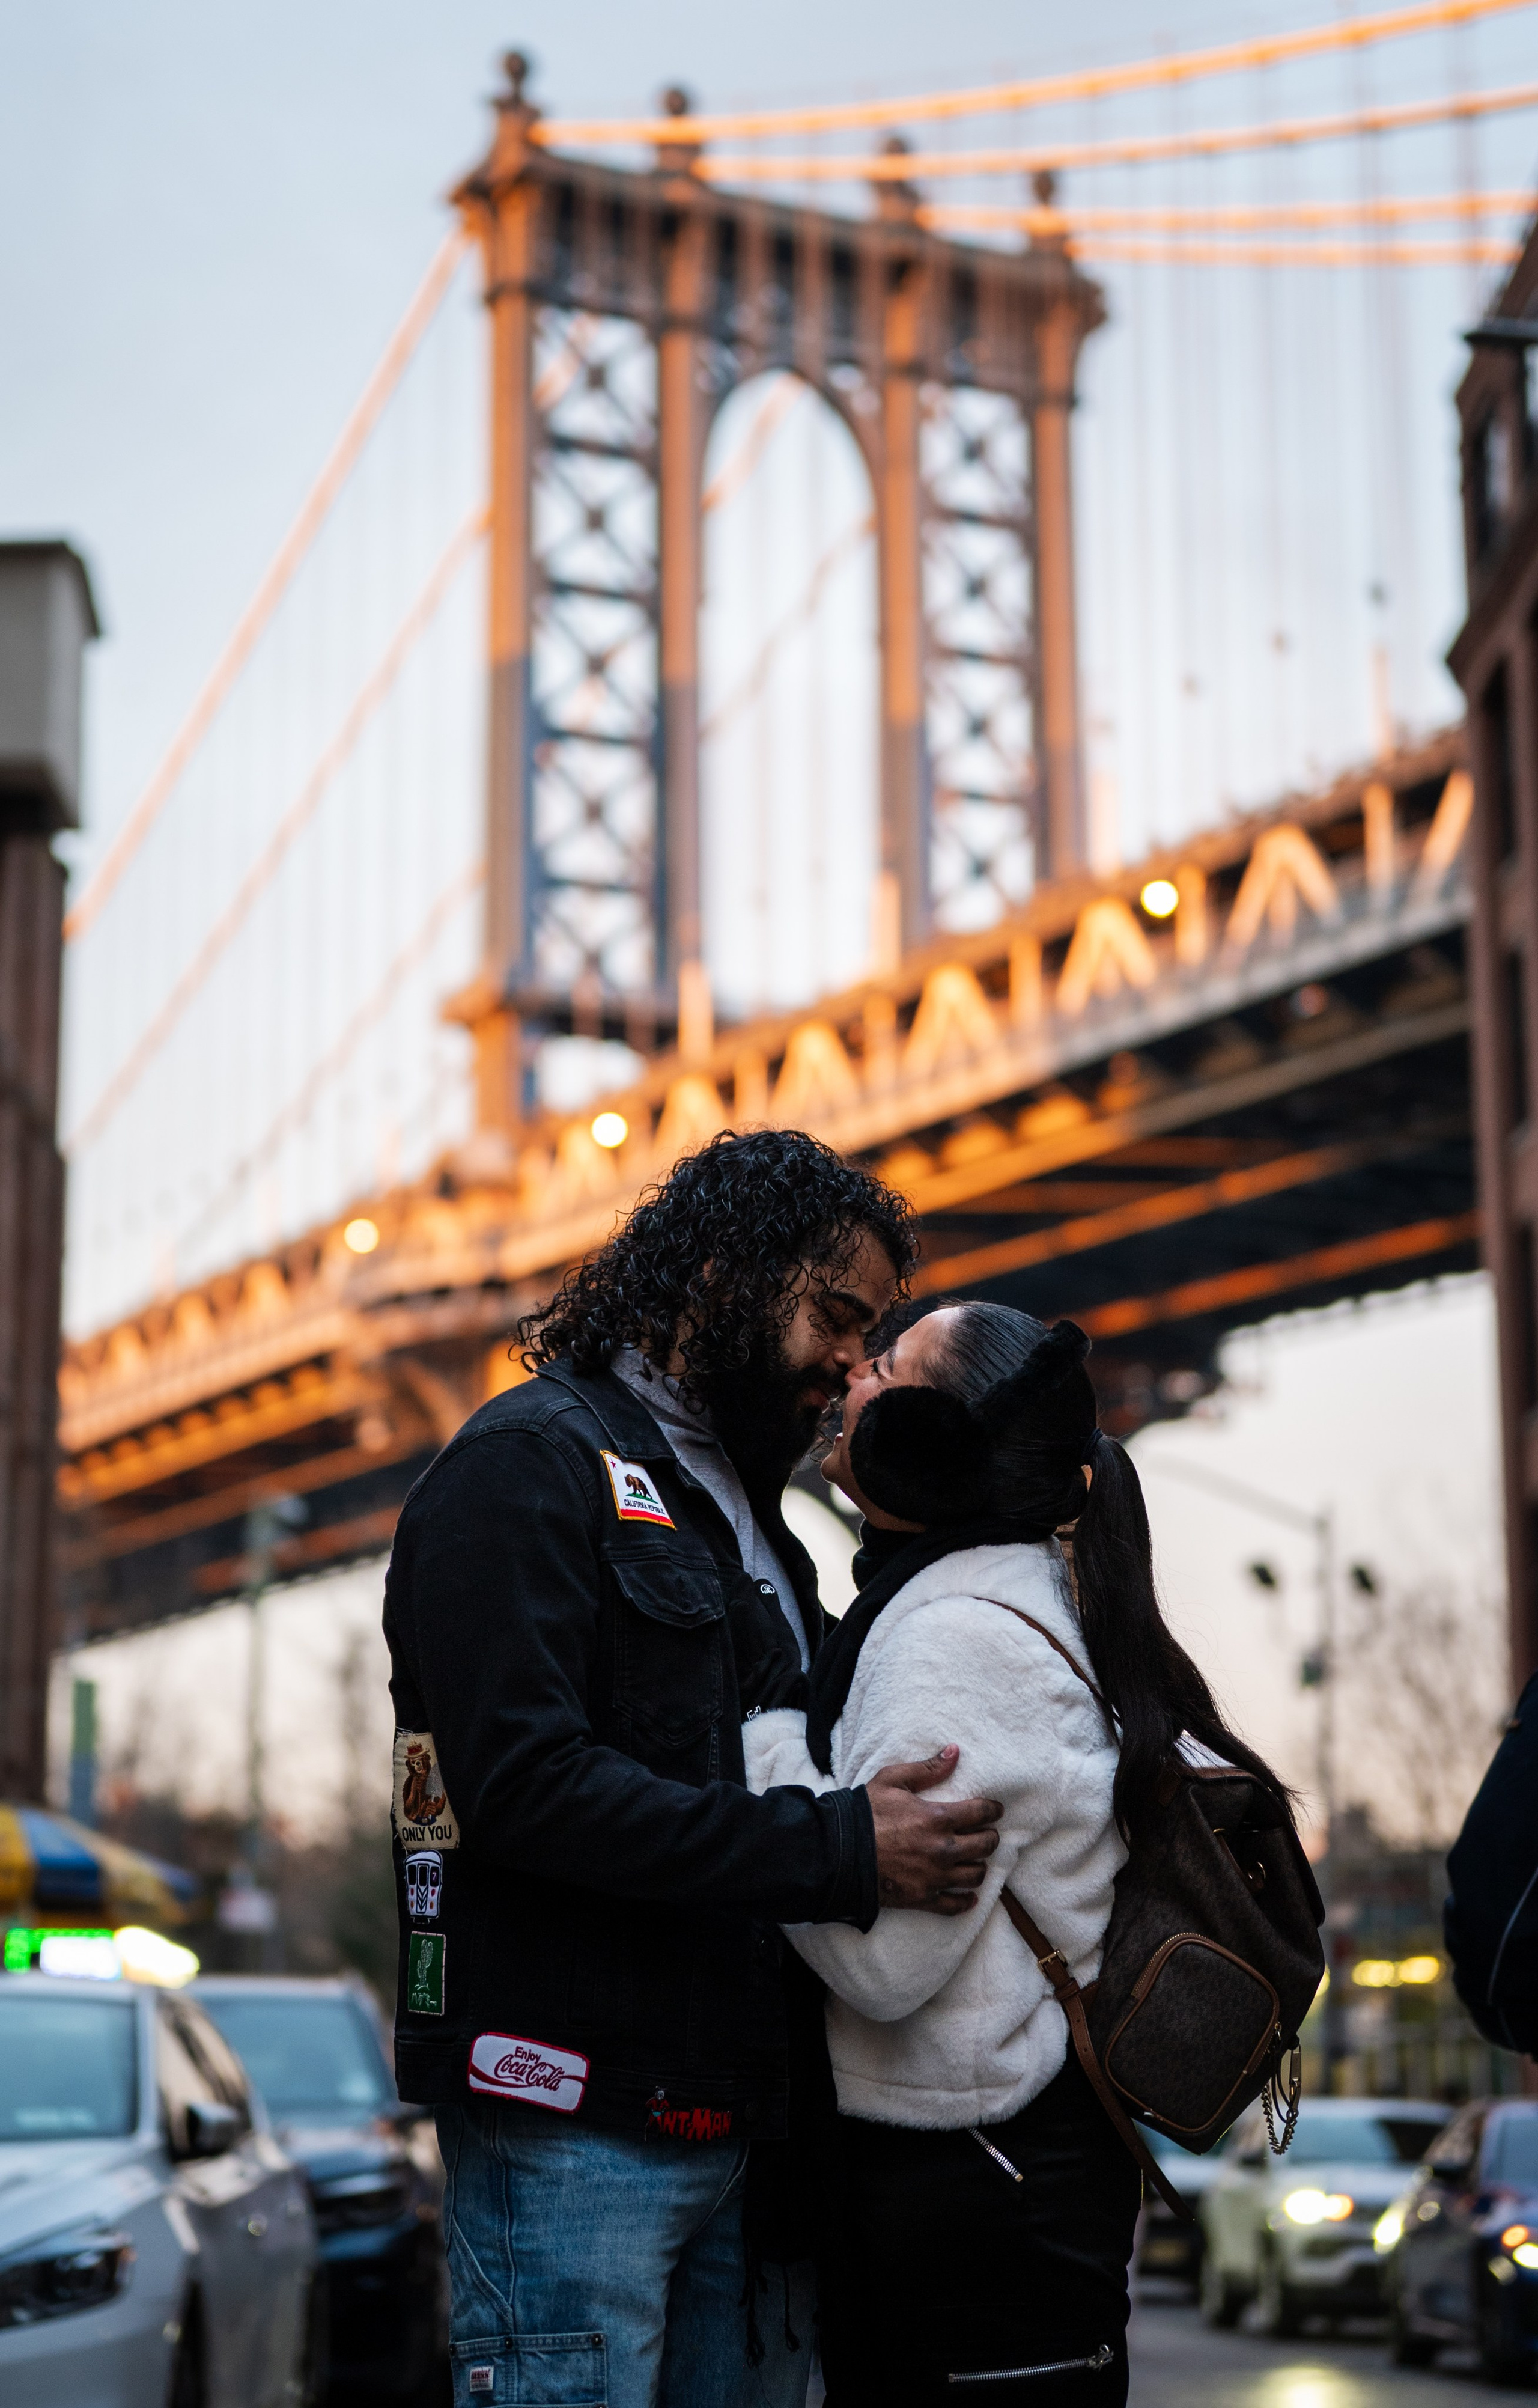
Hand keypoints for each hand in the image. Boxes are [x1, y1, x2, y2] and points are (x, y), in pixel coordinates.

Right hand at [866, 1747, 1001, 1916]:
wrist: (839, 1852)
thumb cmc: (865, 1812)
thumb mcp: (893, 1780)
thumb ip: (927, 1768)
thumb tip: (955, 1752)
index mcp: (938, 1818)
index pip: (982, 1813)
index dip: (993, 1810)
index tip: (995, 1810)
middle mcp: (943, 1849)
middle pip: (986, 1846)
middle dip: (990, 1837)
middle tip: (985, 1833)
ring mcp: (935, 1877)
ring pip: (976, 1875)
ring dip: (979, 1865)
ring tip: (973, 1859)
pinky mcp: (923, 1898)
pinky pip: (955, 1905)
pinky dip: (966, 1901)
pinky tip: (968, 1895)